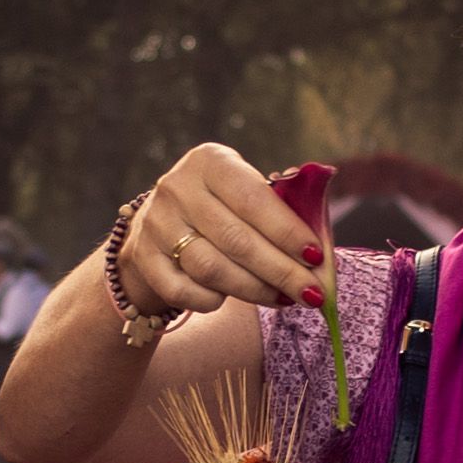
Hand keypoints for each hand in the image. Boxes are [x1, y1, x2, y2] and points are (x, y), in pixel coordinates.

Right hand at [121, 143, 328, 318]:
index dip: (287, 231)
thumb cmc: (223, 208)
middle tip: (312, 294)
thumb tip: (320, 249)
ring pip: (211, 268)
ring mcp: (156, 223)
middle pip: (236, 239)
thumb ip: (280, 209)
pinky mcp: (142, 257)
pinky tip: (233, 300)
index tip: (316, 256)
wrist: (161, 224)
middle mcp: (178, 187)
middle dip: (281, 271)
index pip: (253, 199)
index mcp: (210, 162)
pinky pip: (183, 291)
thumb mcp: (245, 191)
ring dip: (254, 290)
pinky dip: (213, 301)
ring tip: (283, 299)